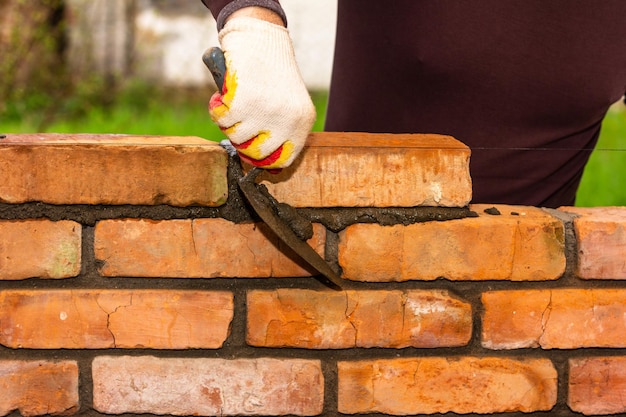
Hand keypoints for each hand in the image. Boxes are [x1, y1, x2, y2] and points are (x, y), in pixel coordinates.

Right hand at [209, 15, 314, 169]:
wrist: (261, 39)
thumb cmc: (273, 73)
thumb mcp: (290, 104)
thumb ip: (283, 131)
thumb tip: (267, 167)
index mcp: (302, 123)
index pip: (283, 160)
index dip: (263, 161)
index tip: (251, 154)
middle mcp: (287, 121)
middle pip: (256, 153)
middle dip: (242, 141)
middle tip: (239, 124)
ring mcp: (265, 113)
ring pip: (236, 137)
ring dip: (228, 123)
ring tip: (233, 104)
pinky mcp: (243, 103)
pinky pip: (222, 120)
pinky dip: (216, 108)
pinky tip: (222, 96)